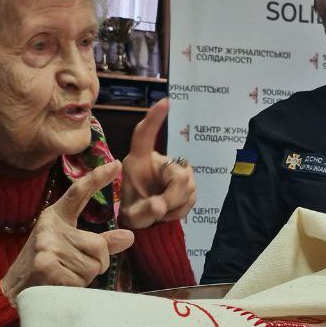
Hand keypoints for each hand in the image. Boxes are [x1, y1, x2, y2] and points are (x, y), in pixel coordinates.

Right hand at [0, 160, 134, 300]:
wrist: (13, 294)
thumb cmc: (44, 269)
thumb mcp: (70, 248)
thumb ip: (100, 242)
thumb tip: (130, 237)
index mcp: (55, 218)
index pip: (78, 193)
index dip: (97, 178)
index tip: (116, 165)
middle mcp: (50, 227)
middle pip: (98, 245)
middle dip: (97, 264)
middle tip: (75, 270)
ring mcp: (47, 245)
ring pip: (93, 266)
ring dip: (84, 279)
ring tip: (63, 279)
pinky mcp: (46, 264)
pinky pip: (80, 280)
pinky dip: (75, 289)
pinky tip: (58, 287)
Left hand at [119, 99, 197, 228]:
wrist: (146, 224)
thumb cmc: (134, 211)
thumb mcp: (133, 216)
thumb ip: (144, 211)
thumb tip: (160, 206)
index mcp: (138, 161)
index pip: (144, 136)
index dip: (154, 119)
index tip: (166, 102)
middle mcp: (159, 161)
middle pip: (176, 173)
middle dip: (172, 196)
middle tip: (161, 211)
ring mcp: (176, 170)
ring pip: (187, 184)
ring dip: (176, 204)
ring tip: (161, 212)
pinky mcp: (188, 181)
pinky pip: (192, 194)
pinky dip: (182, 208)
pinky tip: (171, 211)